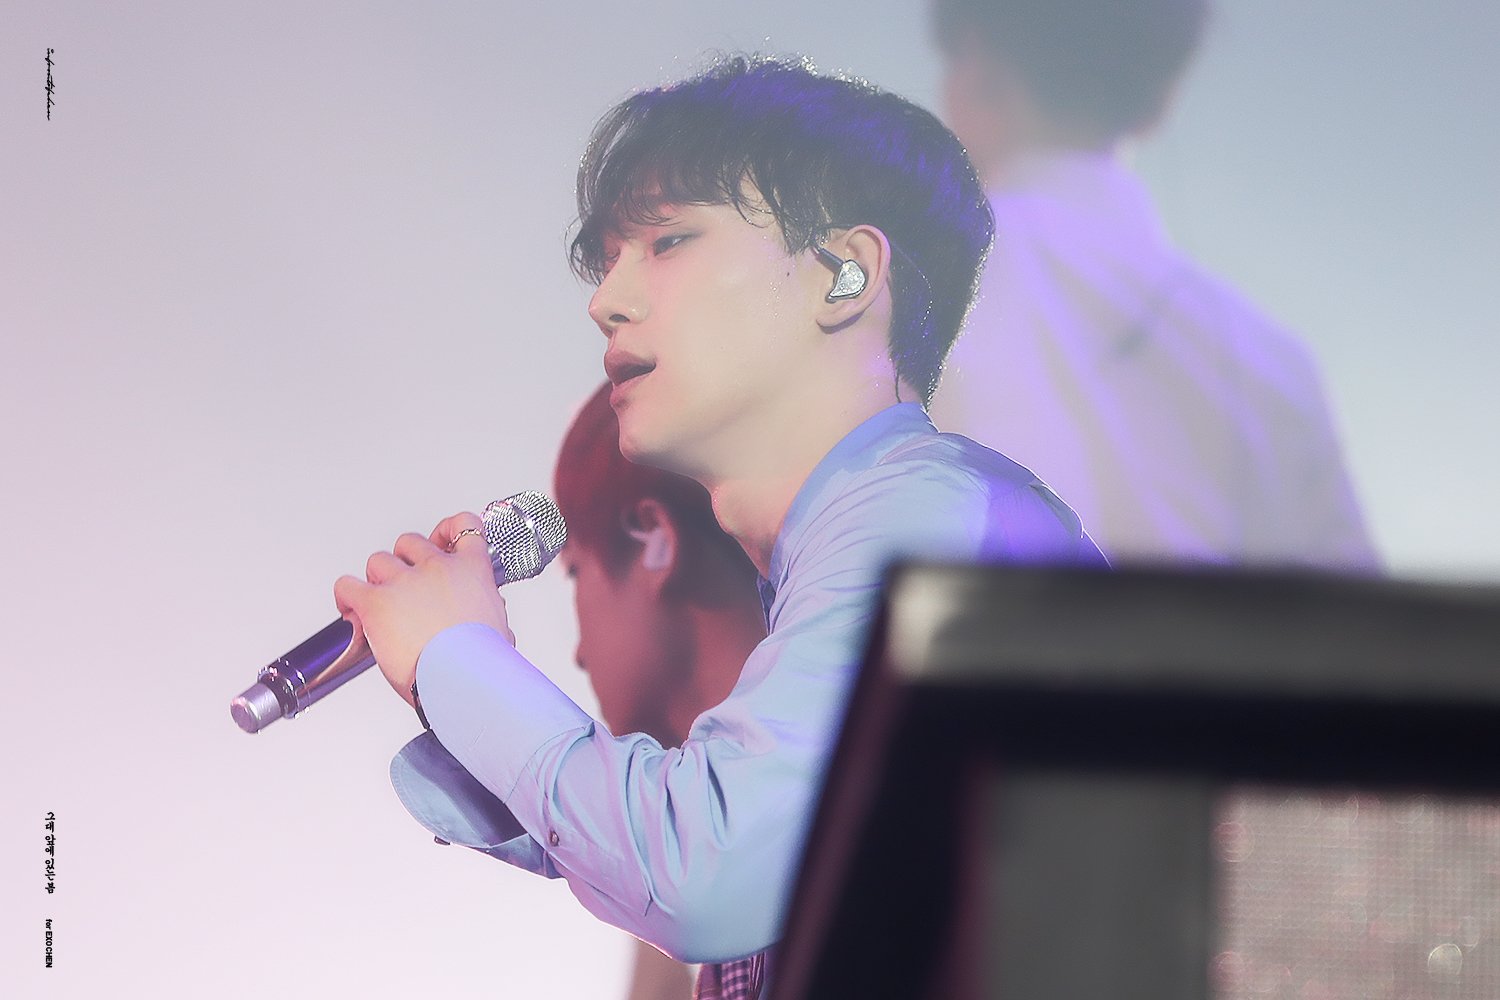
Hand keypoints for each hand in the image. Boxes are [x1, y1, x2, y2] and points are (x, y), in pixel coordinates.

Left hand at [333, 512, 515, 706]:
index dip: (447, 530)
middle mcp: (437, 568)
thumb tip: (486, 620)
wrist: (464, 682)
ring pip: (378, 560)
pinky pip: (347, 585)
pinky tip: (353, 612)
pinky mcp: (375, 602)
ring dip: (377, 580)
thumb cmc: (484, 664)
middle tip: (406, 588)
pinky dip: (346, 597)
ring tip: (381, 605)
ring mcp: (404, 582)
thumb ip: (489, 613)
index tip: (441, 541)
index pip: (464, 525)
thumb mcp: (499, 628)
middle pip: (410, 542)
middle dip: (405, 562)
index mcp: (472, 570)